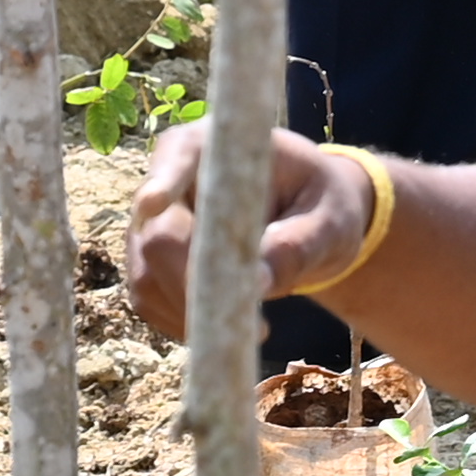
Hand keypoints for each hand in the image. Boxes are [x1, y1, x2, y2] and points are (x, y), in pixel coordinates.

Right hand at [125, 122, 379, 338]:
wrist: (309, 219)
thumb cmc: (320, 205)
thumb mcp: (328, 220)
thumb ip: (297, 245)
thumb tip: (257, 283)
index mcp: (210, 147)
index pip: (177, 157)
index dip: (164, 181)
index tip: (155, 201)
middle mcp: (167, 177)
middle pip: (159, 236)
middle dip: (197, 287)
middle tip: (256, 327)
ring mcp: (150, 222)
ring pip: (147, 276)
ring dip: (194, 313)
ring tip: (257, 328)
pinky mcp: (147, 260)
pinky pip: (149, 298)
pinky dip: (183, 321)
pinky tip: (225, 323)